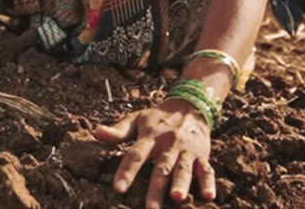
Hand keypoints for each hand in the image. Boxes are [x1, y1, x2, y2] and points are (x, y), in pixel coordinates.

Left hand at [94, 98, 215, 208]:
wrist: (189, 106)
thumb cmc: (157, 118)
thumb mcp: (136, 119)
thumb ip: (118, 130)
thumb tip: (95, 132)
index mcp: (150, 136)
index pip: (136, 155)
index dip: (126, 172)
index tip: (118, 189)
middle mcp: (168, 144)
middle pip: (161, 167)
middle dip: (156, 188)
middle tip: (150, 208)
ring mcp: (186, 150)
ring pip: (183, 169)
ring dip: (181, 183)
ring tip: (177, 198)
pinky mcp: (202, 155)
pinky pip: (207, 169)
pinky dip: (209, 182)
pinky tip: (208, 195)